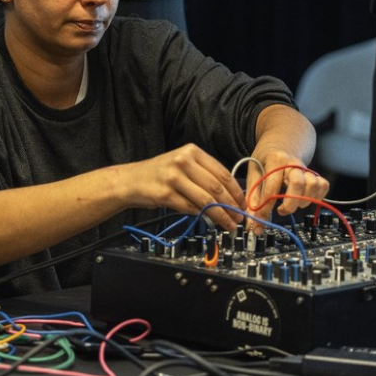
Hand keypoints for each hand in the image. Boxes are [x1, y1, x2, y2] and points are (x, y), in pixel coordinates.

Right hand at [117, 143, 246, 230]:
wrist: (131, 180)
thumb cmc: (160, 174)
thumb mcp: (183, 165)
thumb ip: (204, 175)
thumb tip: (231, 196)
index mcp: (192, 151)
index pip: (222, 172)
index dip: (236, 191)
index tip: (243, 204)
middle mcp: (183, 161)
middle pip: (216, 187)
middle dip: (231, 206)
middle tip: (239, 218)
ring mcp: (173, 177)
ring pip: (206, 200)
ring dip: (221, 216)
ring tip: (229, 225)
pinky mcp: (165, 194)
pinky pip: (190, 208)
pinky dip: (202, 217)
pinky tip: (209, 222)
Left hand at [244, 149, 329, 222]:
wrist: (281, 142)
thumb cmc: (266, 158)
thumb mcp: (253, 171)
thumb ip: (252, 196)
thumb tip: (251, 220)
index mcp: (275, 160)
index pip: (271, 187)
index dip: (265, 208)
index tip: (260, 221)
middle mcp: (293, 163)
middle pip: (297, 184)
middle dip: (289, 204)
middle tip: (280, 210)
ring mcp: (306, 168)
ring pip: (313, 185)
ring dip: (304, 200)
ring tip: (292, 204)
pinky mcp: (315, 174)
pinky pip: (323, 186)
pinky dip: (316, 196)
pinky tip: (304, 199)